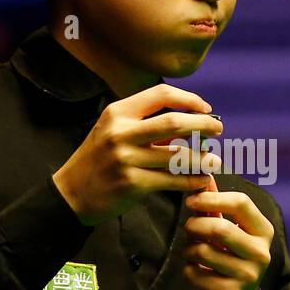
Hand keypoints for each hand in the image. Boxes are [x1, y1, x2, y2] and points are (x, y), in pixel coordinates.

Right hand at [52, 84, 223, 225]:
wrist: (71, 194)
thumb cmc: (98, 160)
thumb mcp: (113, 132)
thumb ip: (145, 124)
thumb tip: (188, 123)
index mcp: (118, 112)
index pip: (161, 95)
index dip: (189, 99)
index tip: (206, 109)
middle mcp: (121, 132)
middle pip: (174, 122)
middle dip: (203, 125)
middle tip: (218, 130)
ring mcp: (125, 158)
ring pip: (177, 155)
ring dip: (202, 158)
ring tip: (215, 161)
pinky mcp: (131, 183)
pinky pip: (171, 180)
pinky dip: (191, 181)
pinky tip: (200, 181)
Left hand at [183, 175, 273, 289]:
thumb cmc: (230, 256)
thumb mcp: (229, 228)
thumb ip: (217, 202)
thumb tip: (204, 172)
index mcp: (264, 231)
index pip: (241, 203)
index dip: (212, 198)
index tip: (192, 201)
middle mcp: (261, 252)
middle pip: (219, 228)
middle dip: (195, 225)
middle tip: (188, 228)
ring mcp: (249, 275)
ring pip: (204, 252)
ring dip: (189, 249)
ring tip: (192, 251)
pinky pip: (196, 273)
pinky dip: (189, 270)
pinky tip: (196, 271)